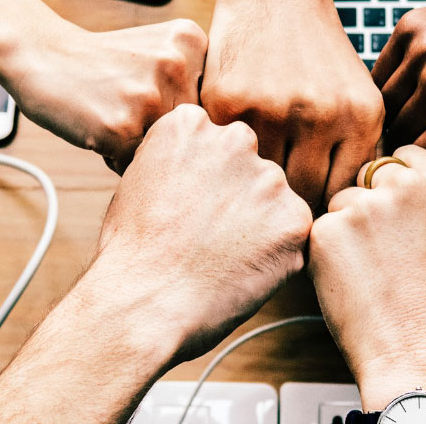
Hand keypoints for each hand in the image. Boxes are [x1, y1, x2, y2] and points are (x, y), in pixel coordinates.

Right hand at [0, 19, 206, 171]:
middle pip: (192, 131)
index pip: (212, 104)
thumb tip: (227, 143)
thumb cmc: (100, 62)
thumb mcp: (158, 49)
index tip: (151, 96)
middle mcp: (177, 65)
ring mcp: (150, 96)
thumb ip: (194, 81)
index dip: (180, 112)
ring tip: (112, 117)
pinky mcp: (122, 127)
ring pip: (167, 151)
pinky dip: (117, 158)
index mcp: (192, 41)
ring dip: (140, 148)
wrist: (41, 54)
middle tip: (126, 108)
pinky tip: (99, 128)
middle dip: (163, 132)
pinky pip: (136, 166)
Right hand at [0, 104, 310, 423]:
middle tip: (208, 236)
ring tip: (221, 258)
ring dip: (258, 225)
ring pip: (273, 200)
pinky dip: (275, 255)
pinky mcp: (294, 220)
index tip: (188, 207)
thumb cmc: (131, 252)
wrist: (144, 302)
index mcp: (190, 124)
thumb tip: (199, 171)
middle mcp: (234, 139)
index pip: (214, 143)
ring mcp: (269, 179)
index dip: (203, 181)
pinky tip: (240, 271)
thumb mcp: (138, 182)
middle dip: (236, 196)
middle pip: (248, 166)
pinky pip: (292, 234)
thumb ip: (179, 162)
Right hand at [200, 0, 383, 210]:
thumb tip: (347, 217)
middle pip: (304, 196)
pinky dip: (227, 161)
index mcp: (360, 117)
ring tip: (250, 189)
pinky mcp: (228, 103)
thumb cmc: (318, 53)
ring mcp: (272, 109)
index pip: (342, 195)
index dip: (325, 211)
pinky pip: (227, 155)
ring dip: (255, 188)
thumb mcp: (357, 96)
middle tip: (275, 208)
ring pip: (262, 182)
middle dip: (290, 205)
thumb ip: (355, 152)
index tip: (309, 212)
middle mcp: (320, 115)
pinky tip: (228, 159)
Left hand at [309, 145, 425, 409]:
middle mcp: (407, 185)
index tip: (398, 214)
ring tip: (372, 271)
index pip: (402, 155)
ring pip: (340, 201)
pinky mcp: (329, 229)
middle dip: (368, 202)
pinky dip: (326, 252)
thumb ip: (425, 197)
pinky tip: (351, 280)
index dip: (394, 185)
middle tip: (384, 252)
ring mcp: (366, 205)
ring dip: (345, 228)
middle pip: (368, 174)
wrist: (412, 350)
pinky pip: (319, 229)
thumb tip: (392, 173)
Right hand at [371, 0, 425, 179]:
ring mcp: (422, 49)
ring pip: (383, 104)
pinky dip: (391, 84)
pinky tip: (414, 87)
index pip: (418, 161)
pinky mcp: (411, 26)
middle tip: (425, 141)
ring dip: (397, 115)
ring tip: (421, 115)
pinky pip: (382, 70)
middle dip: (409, 144)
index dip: (424, 168)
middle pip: (396, 134)